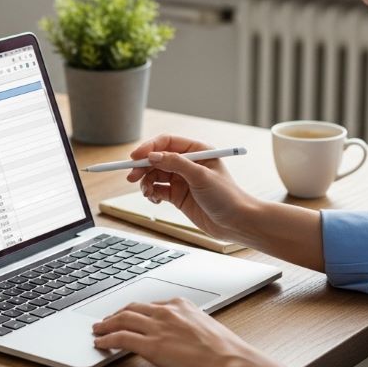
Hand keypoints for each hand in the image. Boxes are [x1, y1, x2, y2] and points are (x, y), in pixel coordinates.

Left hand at [92, 298, 297, 366]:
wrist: (230, 362)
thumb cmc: (225, 351)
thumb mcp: (206, 328)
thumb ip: (189, 326)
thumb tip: (183, 336)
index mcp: (181, 305)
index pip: (150, 304)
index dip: (134, 311)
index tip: (128, 315)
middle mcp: (167, 312)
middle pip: (131, 308)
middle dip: (116, 314)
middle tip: (106, 320)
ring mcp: (157, 328)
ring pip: (121, 320)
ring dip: (106, 324)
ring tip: (98, 329)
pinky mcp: (151, 346)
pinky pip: (121, 338)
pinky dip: (107, 339)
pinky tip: (100, 342)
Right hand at [127, 134, 257, 241]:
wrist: (236, 223)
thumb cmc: (226, 197)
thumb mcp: (200, 176)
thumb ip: (175, 163)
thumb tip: (152, 156)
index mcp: (197, 151)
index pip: (167, 142)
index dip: (149, 148)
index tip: (135, 157)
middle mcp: (188, 163)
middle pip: (157, 159)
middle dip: (143, 167)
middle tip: (131, 177)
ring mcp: (182, 180)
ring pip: (155, 175)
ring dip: (146, 182)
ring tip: (147, 192)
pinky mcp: (178, 196)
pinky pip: (158, 190)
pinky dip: (152, 193)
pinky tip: (154, 200)